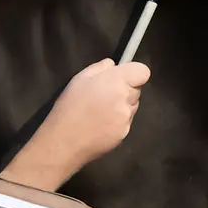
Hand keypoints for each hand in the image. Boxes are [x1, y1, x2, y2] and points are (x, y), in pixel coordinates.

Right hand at [9, 59, 151, 186]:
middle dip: (125, 90)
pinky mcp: (125, 133)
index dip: (134, 73)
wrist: (64, 141)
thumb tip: (113, 65)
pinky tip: (101, 125)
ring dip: (123, 106)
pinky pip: (126, 122)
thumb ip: (99, 68)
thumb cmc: (69, 106)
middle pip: (137, 89)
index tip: (122, 77)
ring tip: (100, 112)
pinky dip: (118, 122)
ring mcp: (126, 118)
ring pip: (132, 106)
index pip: (143, 72)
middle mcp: (125, 99)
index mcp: (116, 81)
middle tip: (105, 95)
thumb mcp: (79, 80)